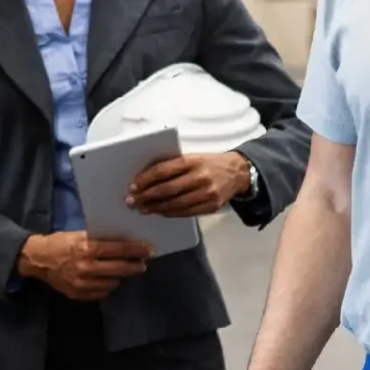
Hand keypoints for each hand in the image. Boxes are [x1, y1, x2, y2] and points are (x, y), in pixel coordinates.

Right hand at [16, 232, 150, 301]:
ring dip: (119, 276)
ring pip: (113, 283)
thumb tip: (124, 242)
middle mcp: (86, 268)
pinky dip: (106, 286)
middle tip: (142, 264)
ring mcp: (82, 284)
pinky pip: (101, 293)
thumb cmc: (60, 243)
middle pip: (120, 269)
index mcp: (87, 249)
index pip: (119, 250)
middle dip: (134, 266)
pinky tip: (106, 280)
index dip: (136, 250)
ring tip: (121, 271)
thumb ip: (99, 240)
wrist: (37, 260)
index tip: (149, 250)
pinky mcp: (78, 294)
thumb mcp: (78, 235)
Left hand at [128, 151, 250, 217]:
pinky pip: (186, 212)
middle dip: (146, 196)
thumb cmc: (209, 163)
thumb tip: (145, 177)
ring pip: (175, 204)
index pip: (163, 171)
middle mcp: (200, 177)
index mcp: (192, 160)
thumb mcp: (192, 157)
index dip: (145, 180)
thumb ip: (172, 165)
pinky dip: (170, 213)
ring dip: (155, 208)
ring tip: (143, 208)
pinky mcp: (211, 206)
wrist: (238, 172)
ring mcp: (207, 193)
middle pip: (167, 189)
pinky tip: (159, 212)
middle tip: (132, 201)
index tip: (132, 186)